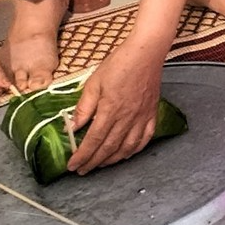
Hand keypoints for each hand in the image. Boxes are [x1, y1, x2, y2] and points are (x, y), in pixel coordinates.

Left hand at [65, 37, 166, 174]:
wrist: (146, 53)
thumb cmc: (119, 64)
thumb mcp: (94, 82)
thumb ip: (84, 106)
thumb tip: (74, 126)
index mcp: (110, 110)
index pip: (93, 140)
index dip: (82, 155)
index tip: (72, 165)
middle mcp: (127, 118)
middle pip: (109, 148)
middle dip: (94, 162)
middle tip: (83, 171)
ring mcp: (142, 117)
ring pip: (128, 147)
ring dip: (113, 160)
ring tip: (102, 165)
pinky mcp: (152, 113)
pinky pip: (146, 138)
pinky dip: (136, 150)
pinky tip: (127, 153)